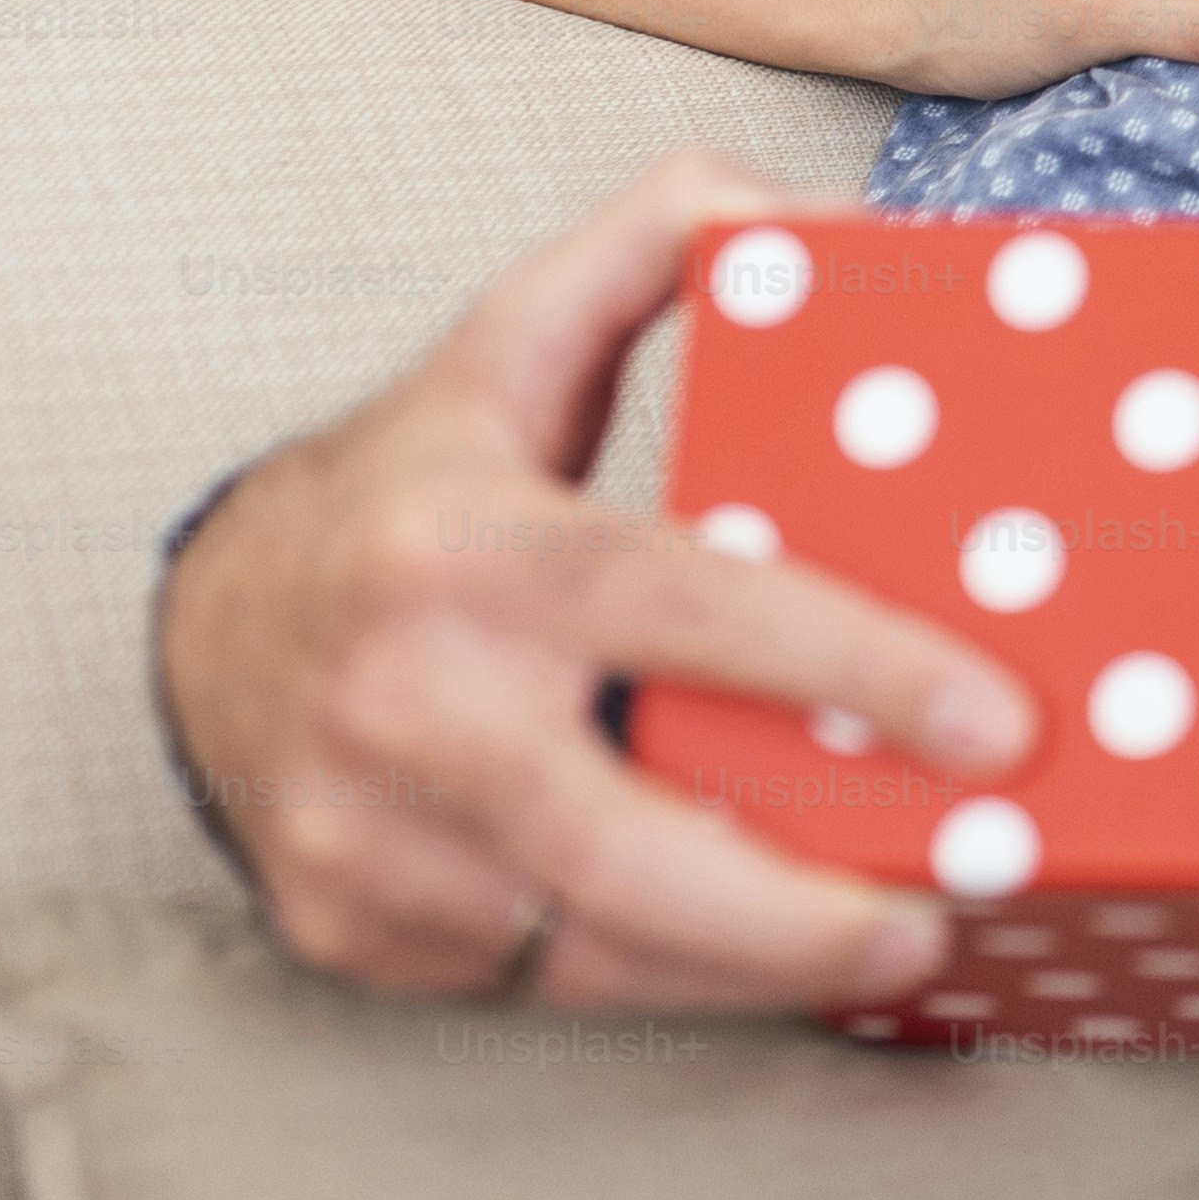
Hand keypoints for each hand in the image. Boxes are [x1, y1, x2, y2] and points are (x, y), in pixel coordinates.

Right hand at [155, 148, 1042, 1009]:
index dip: (853, 668)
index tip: (995, 722)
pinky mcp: (356, 930)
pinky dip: (668, 979)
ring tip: (898, 943)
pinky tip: (765, 958)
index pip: (688, 611)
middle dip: (800, 906)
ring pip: (593, 940)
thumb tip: (801, 220)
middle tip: (953, 906)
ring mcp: (368, 836)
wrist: (203, 626)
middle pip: (626, 841)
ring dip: (755, 962)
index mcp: (466, 550)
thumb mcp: (514, 337)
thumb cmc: (409, 484)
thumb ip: (658, 243)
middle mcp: (405, 703)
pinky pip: (544, 978)